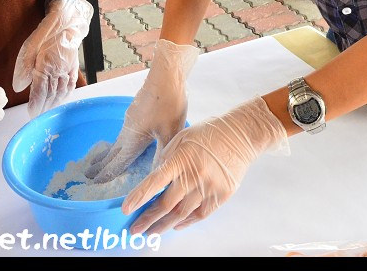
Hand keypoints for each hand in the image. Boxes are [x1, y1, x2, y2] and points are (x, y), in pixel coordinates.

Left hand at [12, 0, 93, 116]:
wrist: (66, 21)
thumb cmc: (45, 33)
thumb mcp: (28, 48)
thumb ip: (23, 69)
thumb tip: (19, 87)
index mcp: (46, 66)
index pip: (40, 92)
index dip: (36, 104)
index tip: (31, 113)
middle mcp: (58, 71)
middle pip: (51, 94)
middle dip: (44, 107)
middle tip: (38, 115)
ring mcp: (68, 69)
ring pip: (61, 91)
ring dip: (54, 102)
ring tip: (48, 109)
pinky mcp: (74, 66)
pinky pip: (71, 84)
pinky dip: (66, 93)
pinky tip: (62, 97)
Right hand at [85, 39, 198, 182]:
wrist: (167, 74)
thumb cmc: (169, 102)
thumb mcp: (170, 131)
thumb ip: (163, 154)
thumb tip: (156, 176)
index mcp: (134, 138)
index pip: (117, 162)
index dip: (106, 175)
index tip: (93, 185)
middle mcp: (128, 130)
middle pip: (111, 153)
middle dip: (100, 166)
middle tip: (87, 176)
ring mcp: (129, 120)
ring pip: (115, 142)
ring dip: (106, 154)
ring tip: (97, 162)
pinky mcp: (134, 112)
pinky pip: (121, 133)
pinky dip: (115, 144)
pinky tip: (120, 142)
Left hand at [122, 96, 288, 234]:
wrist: (240, 136)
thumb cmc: (207, 134)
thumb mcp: (181, 138)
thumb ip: (166, 159)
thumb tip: (153, 182)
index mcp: (181, 158)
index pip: (155, 181)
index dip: (139, 197)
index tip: (126, 209)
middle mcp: (194, 175)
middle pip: (167, 204)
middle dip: (148, 219)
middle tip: (135, 229)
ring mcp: (209, 187)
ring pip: (182, 214)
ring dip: (164, 225)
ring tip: (152, 232)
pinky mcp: (221, 195)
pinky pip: (200, 215)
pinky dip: (186, 223)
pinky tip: (175, 226)